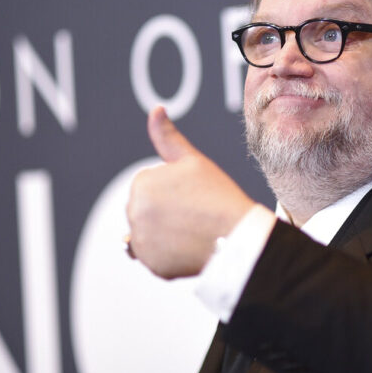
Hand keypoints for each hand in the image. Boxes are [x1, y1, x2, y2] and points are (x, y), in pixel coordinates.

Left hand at [126, 106, 255, 278]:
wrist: (237, 237)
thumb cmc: (219, 195)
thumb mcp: (193, 160)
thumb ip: (167, 137)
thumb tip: (155, 109)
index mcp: (142, 183)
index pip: (151, 187)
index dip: (175, 191)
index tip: (194, 196)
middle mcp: (134, 212)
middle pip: (147, 210)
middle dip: (166, 212)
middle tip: (196, 214)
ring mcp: (140, 240)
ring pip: (149, 233)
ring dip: (166, 234)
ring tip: (193, 232)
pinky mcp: (150, 263)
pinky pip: (154, 257)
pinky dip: (168, 255)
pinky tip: (189, 248)